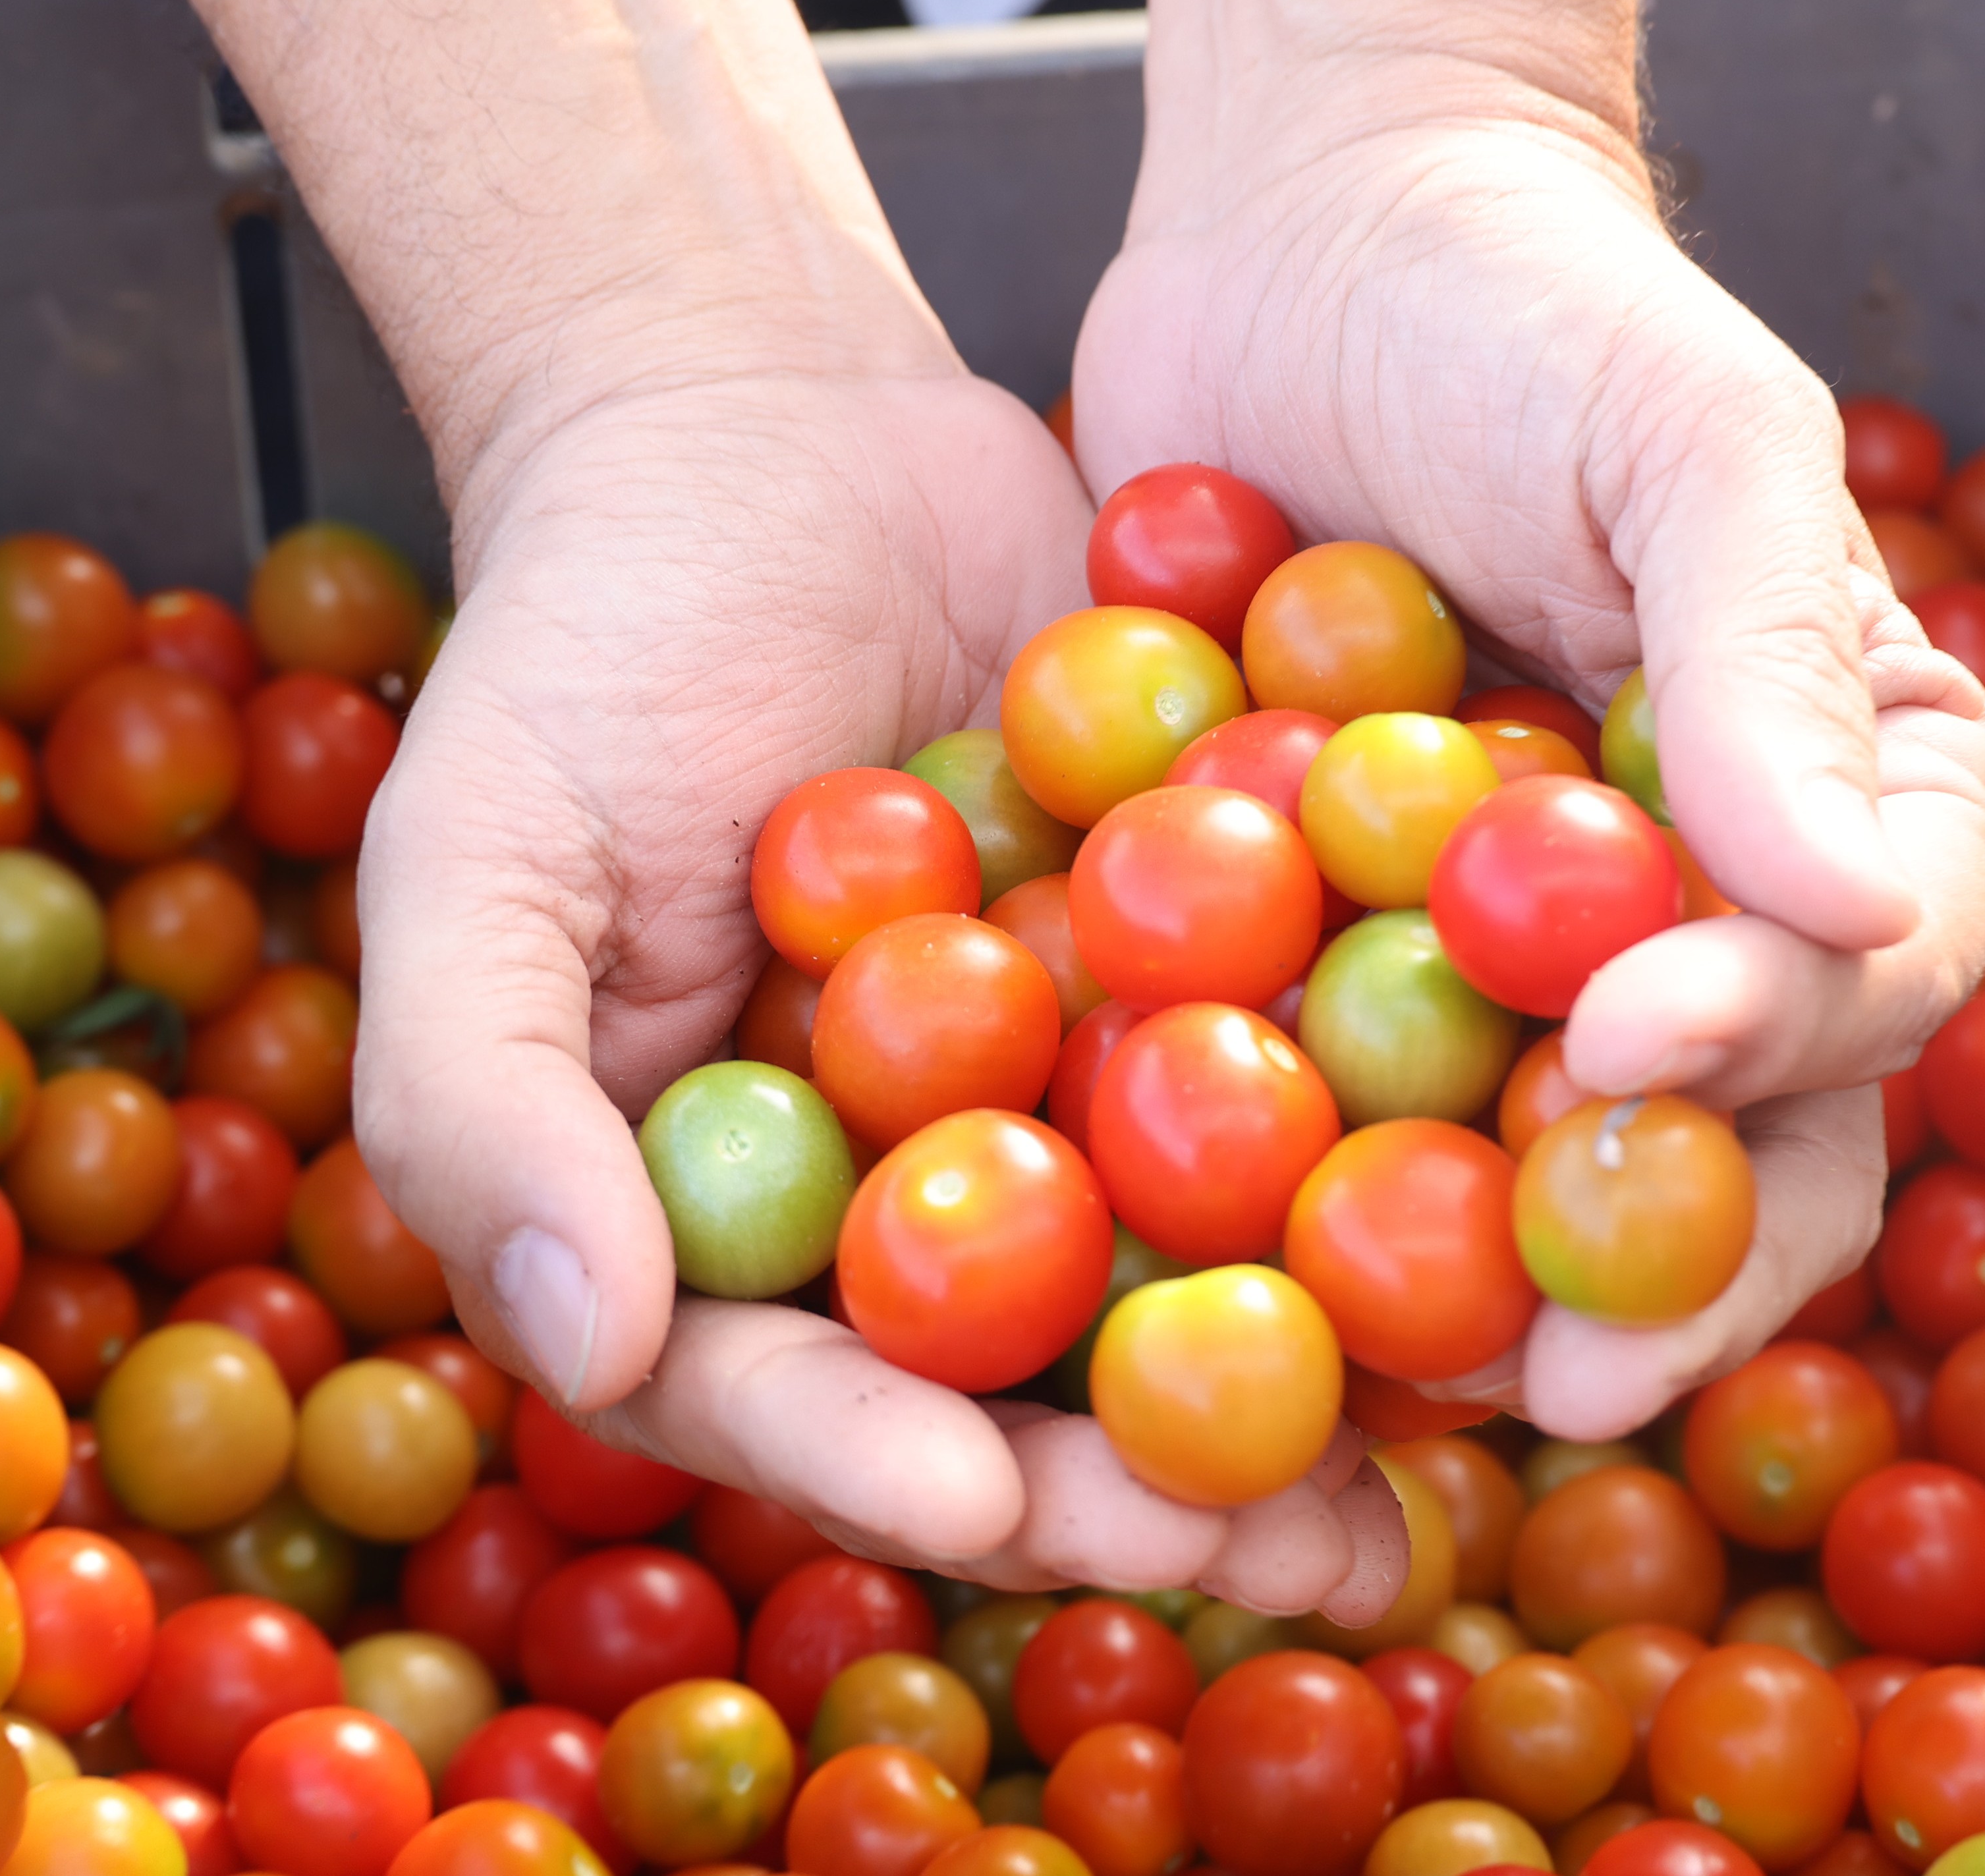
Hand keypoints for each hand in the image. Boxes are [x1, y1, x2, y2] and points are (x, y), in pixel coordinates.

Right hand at [354, 369, 1401, 1618]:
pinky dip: (1402, 1178)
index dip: (874, 1464)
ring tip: (1422, 1502)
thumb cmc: (583, 646)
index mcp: (720, 1226)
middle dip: (1147, 1492)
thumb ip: (482, 1100)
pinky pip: (1308, 1102)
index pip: (785, 1393)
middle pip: (1020, 1398)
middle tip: (1279, 1555)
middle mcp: (911, 1200)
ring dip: (1310, 1406)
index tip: (983, 1503)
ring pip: (1189, 1293)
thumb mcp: (474, 855)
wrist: (774, 428)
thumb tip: (579, 1335)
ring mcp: (1074, 1105)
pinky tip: (1510, 1245)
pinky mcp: (1216, 985)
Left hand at [1072, 87, 1984, 1440]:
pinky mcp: (1321, 959)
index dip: (1778, 1047)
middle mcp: (1686, 914)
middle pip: (1715, 1144)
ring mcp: (1496, 960)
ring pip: (1512, 1168)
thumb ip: (1766, 651)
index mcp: (1833, 802)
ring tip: (1372, 1389)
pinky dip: (1262, 1190)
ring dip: (1457, 1290)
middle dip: (1640, 1269)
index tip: (1639, 1050)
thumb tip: (1857, 900)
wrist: (1303, 231)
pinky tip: (1176, 1264)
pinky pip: (1312, 1103)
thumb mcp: (1684, 433)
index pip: (1865, 974)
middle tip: (1548, 1371)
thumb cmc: (1533, 297)